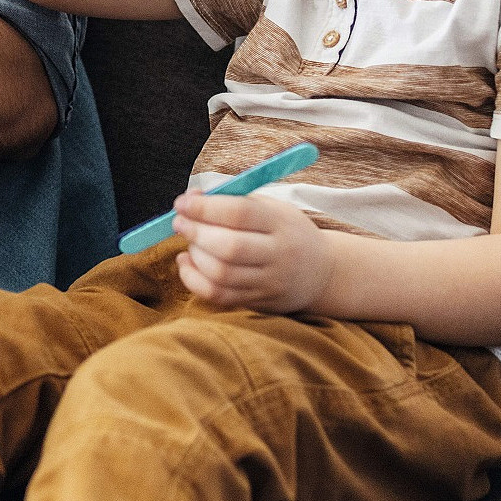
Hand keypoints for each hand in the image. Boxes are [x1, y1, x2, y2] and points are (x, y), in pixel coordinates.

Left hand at [172, 191, 333, 312]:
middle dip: (195, 233)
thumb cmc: (285, 230)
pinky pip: (218, 296)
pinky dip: (193, 279)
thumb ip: (232, 200)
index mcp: (280, 223)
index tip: (182, 202)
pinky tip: (187, 263)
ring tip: (190, 242)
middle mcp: (278, 255)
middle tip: (179, 222)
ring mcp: (269, 283)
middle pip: (229, 248)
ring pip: (221, 274)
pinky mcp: (259, 302)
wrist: (321, 272)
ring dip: (194, 255)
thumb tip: (191, 198)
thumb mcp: (270, 207)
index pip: (239, 213)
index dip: (205, 207)